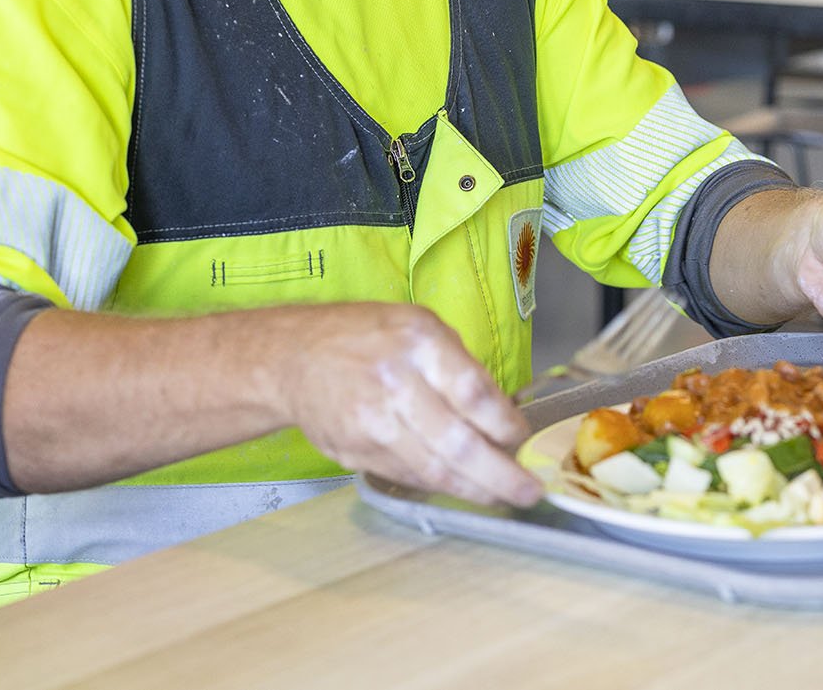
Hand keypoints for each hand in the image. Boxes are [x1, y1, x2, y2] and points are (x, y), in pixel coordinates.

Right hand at [273, 303, 542, 507]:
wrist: (293, 358)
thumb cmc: (366, 337)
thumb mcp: (421, 327)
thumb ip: (460, 367)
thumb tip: (502, 412)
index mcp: (419, 345)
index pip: (474, 395)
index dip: (505, 425)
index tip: (522, 439)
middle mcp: (396, 385)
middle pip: (458, 443)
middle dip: (500, 475)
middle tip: (529, 491)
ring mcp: (373, 425)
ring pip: (434, 470)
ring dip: (474, 489)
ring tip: (503, 496)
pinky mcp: (357, 453)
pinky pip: (408, 476)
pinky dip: (439, 485)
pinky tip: (461, 486)